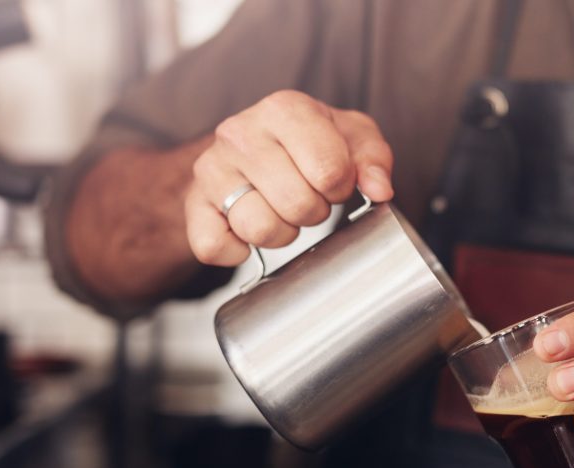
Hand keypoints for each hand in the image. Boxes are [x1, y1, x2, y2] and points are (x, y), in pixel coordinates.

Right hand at [185, 90, 393, 265]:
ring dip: (282, 234)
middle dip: (314, 212)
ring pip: (258, 229)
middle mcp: (240, 132)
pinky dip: (236, 252)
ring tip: (282, 212)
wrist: (254, 146)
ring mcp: (211, 168)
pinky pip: (212, 246)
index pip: (329, 171)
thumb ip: (374, 159)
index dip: (340, 187)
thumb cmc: (311, 142)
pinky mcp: (194, 202)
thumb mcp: (353, 137)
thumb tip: (380, 189)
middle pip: (297, 205)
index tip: (333, 182)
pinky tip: (249, 235)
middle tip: (309, 199)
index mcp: (285, 109)